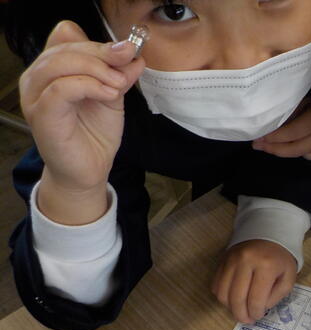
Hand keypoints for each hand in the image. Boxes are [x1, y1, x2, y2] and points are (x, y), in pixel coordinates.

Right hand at [20, 21, 143, 203]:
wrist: (88, 171)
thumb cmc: (94, 135)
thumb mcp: (112, 97)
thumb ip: (118, 75)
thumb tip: (134, 56)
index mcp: (52, 69)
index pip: (67, 38)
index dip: (97, 41)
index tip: (128, 50)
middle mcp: (38, 78)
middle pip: (65, 48)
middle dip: (101, 52)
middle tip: (127, 60)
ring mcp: (36, 95)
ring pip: (60, 63)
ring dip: (96, 69)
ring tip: (119, 84)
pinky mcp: (42, 114)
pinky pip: (61, 88)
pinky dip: (89, 86)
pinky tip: (109, 94)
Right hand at [212, 240, 296, 323]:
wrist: (268, 234)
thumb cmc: (280, 259)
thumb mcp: (288, 278)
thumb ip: (276, 296)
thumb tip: (259, 308)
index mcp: (266, 266)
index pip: (255, 299)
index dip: (255, 313)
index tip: (258, 316)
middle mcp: (246, 261)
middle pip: (236, 298)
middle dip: (241, 315)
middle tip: (247, 320)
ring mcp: (231, 260)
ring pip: (222, 293)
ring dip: (230, 307)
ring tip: (240, 310)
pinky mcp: (222, 260)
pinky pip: (216, 285)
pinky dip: (222, 297)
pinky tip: (233, 299)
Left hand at [252, 82, 310, 160]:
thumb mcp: (306, 102)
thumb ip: (291, 116)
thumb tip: (272, 127)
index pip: (290, 133)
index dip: (273, 138)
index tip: (258, 137)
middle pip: (294, 149)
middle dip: (273, 149)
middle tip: (257, 146)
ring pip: (300, 154)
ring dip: (284, 150)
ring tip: (272, 145)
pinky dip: (301, 152)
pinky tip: (295, 145)